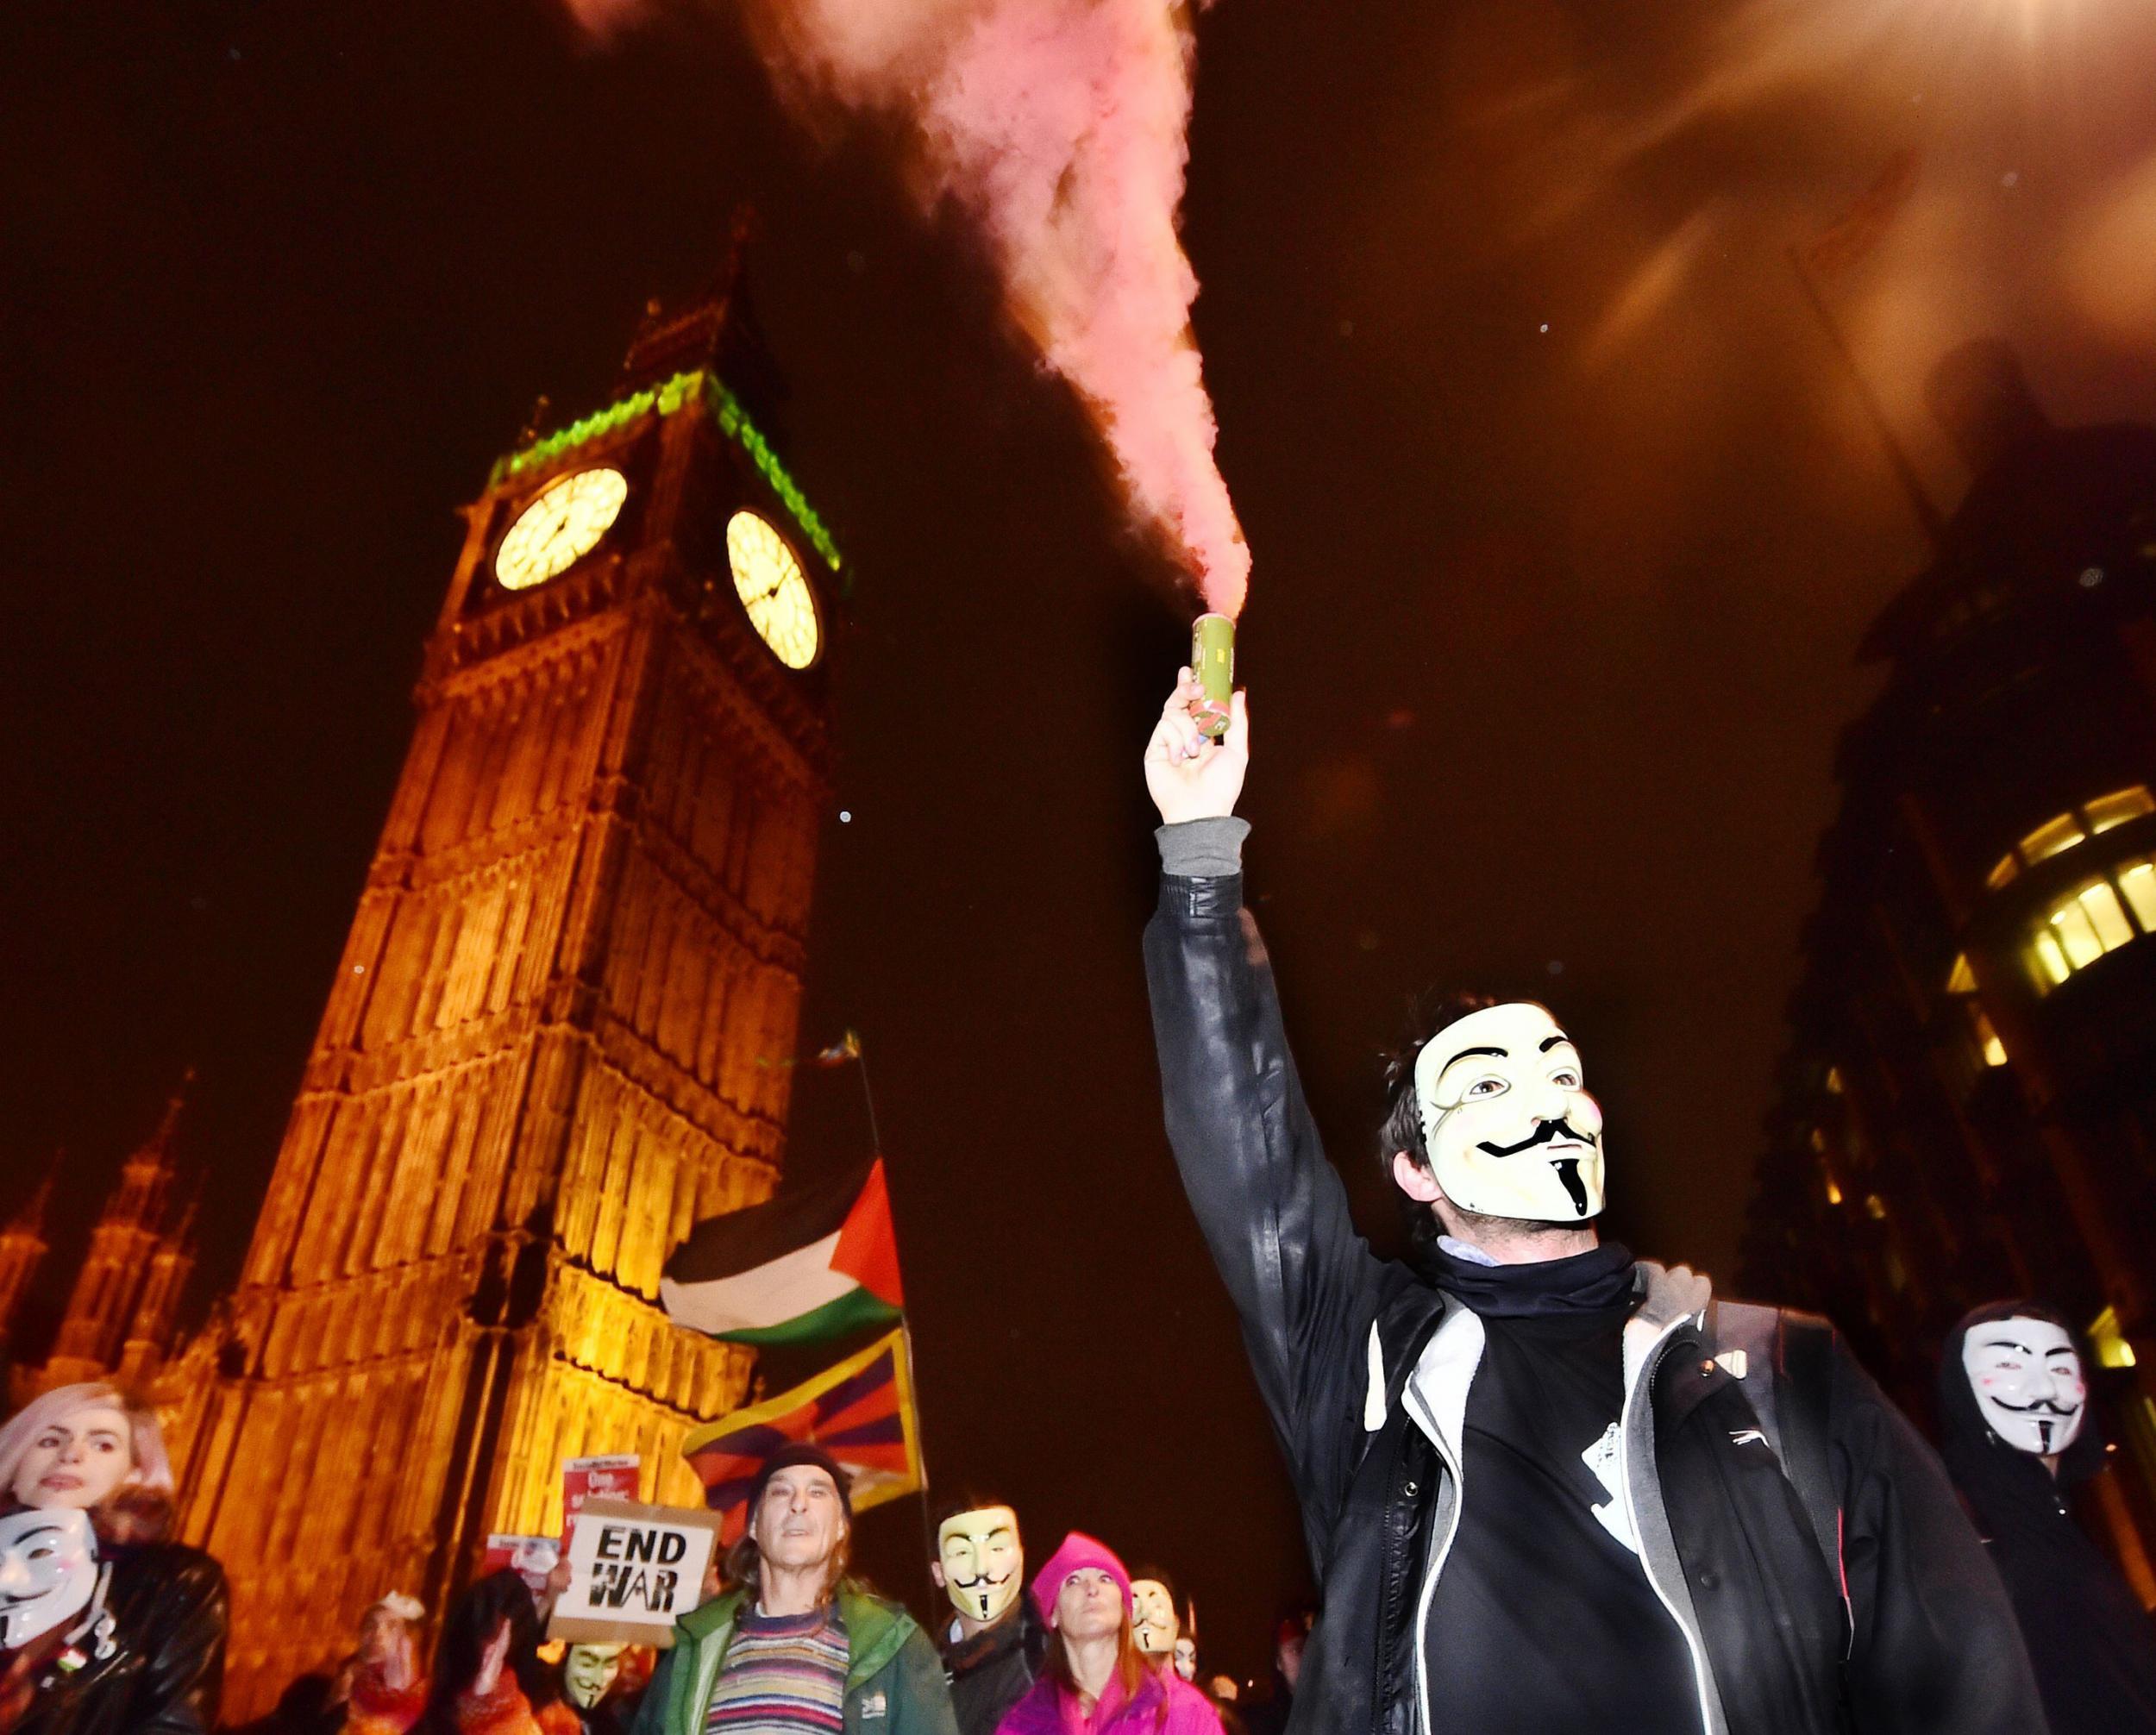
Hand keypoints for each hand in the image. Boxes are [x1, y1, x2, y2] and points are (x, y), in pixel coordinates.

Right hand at [1144, 666, 1248, 823]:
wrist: (1201, 810)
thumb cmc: (1221, 786)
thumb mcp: (1236, 750)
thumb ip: (1237, 721)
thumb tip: (1239, 693)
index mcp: (1203, 736)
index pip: (1196, 706)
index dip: (1193, 688)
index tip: (1193, 672)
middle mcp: (1184, 737)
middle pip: (1178, 703)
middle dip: (1185, 691)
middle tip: (1194, 687)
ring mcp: (1167, 743)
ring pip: (1172, 714)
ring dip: (1187, 729)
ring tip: (1194, 751)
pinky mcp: (1155, 751)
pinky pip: (1163, 728)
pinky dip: (1175, 740)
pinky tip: (1181, 759)